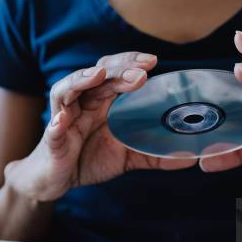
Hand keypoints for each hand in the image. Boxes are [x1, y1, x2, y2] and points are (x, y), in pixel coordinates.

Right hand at [7, 52, 195, 200]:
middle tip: (140, 72)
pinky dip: (56, 124)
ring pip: (66, 91)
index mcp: (101, 103)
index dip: (130, 63)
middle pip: (95, 77)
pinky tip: (62, 120)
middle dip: (117, 70)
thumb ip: (154, 155)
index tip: (153, 61)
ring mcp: (64, 120)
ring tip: (97, 75)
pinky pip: (52, 131)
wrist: (56, 180)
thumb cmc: (89, 159)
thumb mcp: (127, 157)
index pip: (114, 73)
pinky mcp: (52, 142)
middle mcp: (82, 104)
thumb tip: (189, 157)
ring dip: (81, 80)